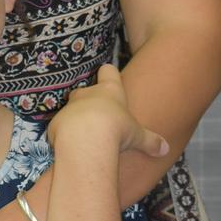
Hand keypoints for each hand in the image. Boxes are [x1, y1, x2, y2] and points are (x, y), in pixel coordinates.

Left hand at [49, 64, 168, 157]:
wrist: (84, 140)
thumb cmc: (116, 130)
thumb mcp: (138, 136)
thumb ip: (150, 141)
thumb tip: (165, 149)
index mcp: (109, 91)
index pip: (108, 71)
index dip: (110, 74)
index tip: (111, 79)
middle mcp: (87, 94)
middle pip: (86, 90)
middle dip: (91, 101)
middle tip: (101, 118)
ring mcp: (69, 107)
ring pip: (72, 109)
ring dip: (78, 120)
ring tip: (87, 137)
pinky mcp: (55, 123)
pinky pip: (61, 127)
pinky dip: (66, 135)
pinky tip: (75, 147)